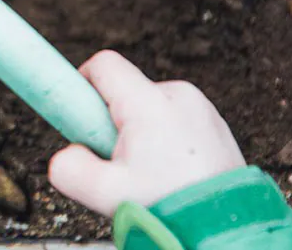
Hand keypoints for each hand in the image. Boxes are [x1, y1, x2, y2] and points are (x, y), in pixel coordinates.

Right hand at [48, 51, 246, 215]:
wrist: (225, 226)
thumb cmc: (171, 207)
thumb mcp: (104, 193)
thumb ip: (68, 168)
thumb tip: (66, 155)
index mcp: (150, 103)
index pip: (103, 66)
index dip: (80, 84)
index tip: (77, 116)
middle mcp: (178, 95)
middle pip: (124, 91)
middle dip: (110, 123)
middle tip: (117, 163)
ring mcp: (200, 108)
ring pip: (148, 108)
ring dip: (138, 134)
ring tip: (148, 174)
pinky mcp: (213, 122)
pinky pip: (172, 120)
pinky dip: (163, 141)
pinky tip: (169, 173)